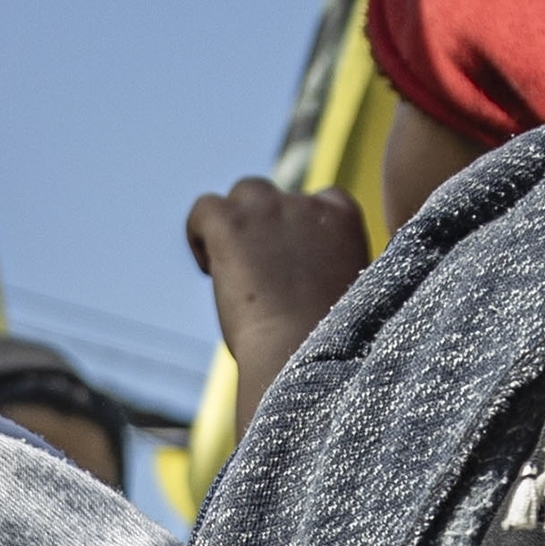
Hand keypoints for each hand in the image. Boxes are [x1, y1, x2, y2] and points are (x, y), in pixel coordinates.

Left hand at [185, 176, 373, 408]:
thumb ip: (329, 271)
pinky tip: (209, 269)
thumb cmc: (324, 342)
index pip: (324, 199)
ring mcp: (267, 209)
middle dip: (265, 226)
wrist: (298, 351)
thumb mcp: (346, 295)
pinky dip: (198, 233)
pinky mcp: (229, 222)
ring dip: (235, 222)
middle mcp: (307, 204)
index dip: (303, 228)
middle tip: (259, 274)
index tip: (293, 267)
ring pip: (243, 194)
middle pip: (276, 198)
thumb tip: (302, 280)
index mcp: (343, 218)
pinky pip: (203, 208)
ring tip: (231, 269)